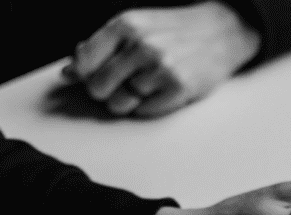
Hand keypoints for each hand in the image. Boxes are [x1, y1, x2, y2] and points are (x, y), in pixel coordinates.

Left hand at [64, 1, 259, 115]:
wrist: (222, 32)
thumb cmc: (176, 31)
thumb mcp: (137, 27)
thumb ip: (102, 47)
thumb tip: (68, 72)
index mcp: (126, 25)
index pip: (84, 62)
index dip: (85, 74)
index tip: (96, 74)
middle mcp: (141, 46)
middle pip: (98, 87)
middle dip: (106, 90)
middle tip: (123, 84)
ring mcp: (161, 69)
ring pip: (120, 104)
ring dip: (128, 101)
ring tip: (145, 87)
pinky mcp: (178, 89)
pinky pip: (144, 112)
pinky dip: (148, 106)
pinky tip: (160, 92)